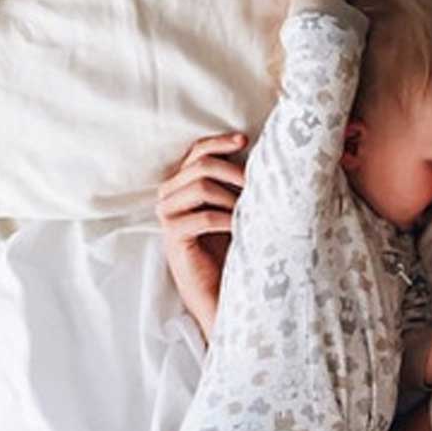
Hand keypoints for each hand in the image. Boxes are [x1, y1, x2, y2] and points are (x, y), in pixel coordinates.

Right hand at [157, 133, 247, 341]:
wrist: (223, 290)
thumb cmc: (233, 247)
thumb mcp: (236, 208)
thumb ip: (236, 183)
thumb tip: (262, 155)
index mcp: (183, 185)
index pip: (197, 152)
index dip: (219, 143)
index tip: (244, 140)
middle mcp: (169, 196)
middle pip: (200, 165)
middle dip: (233, 171)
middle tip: (256, 186)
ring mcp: (168, 216)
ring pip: (200, 187)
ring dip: (232, 197)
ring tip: (249, 212)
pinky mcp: (174, 238)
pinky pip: (202, 217)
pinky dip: (227, 219)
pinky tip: (241, 229)